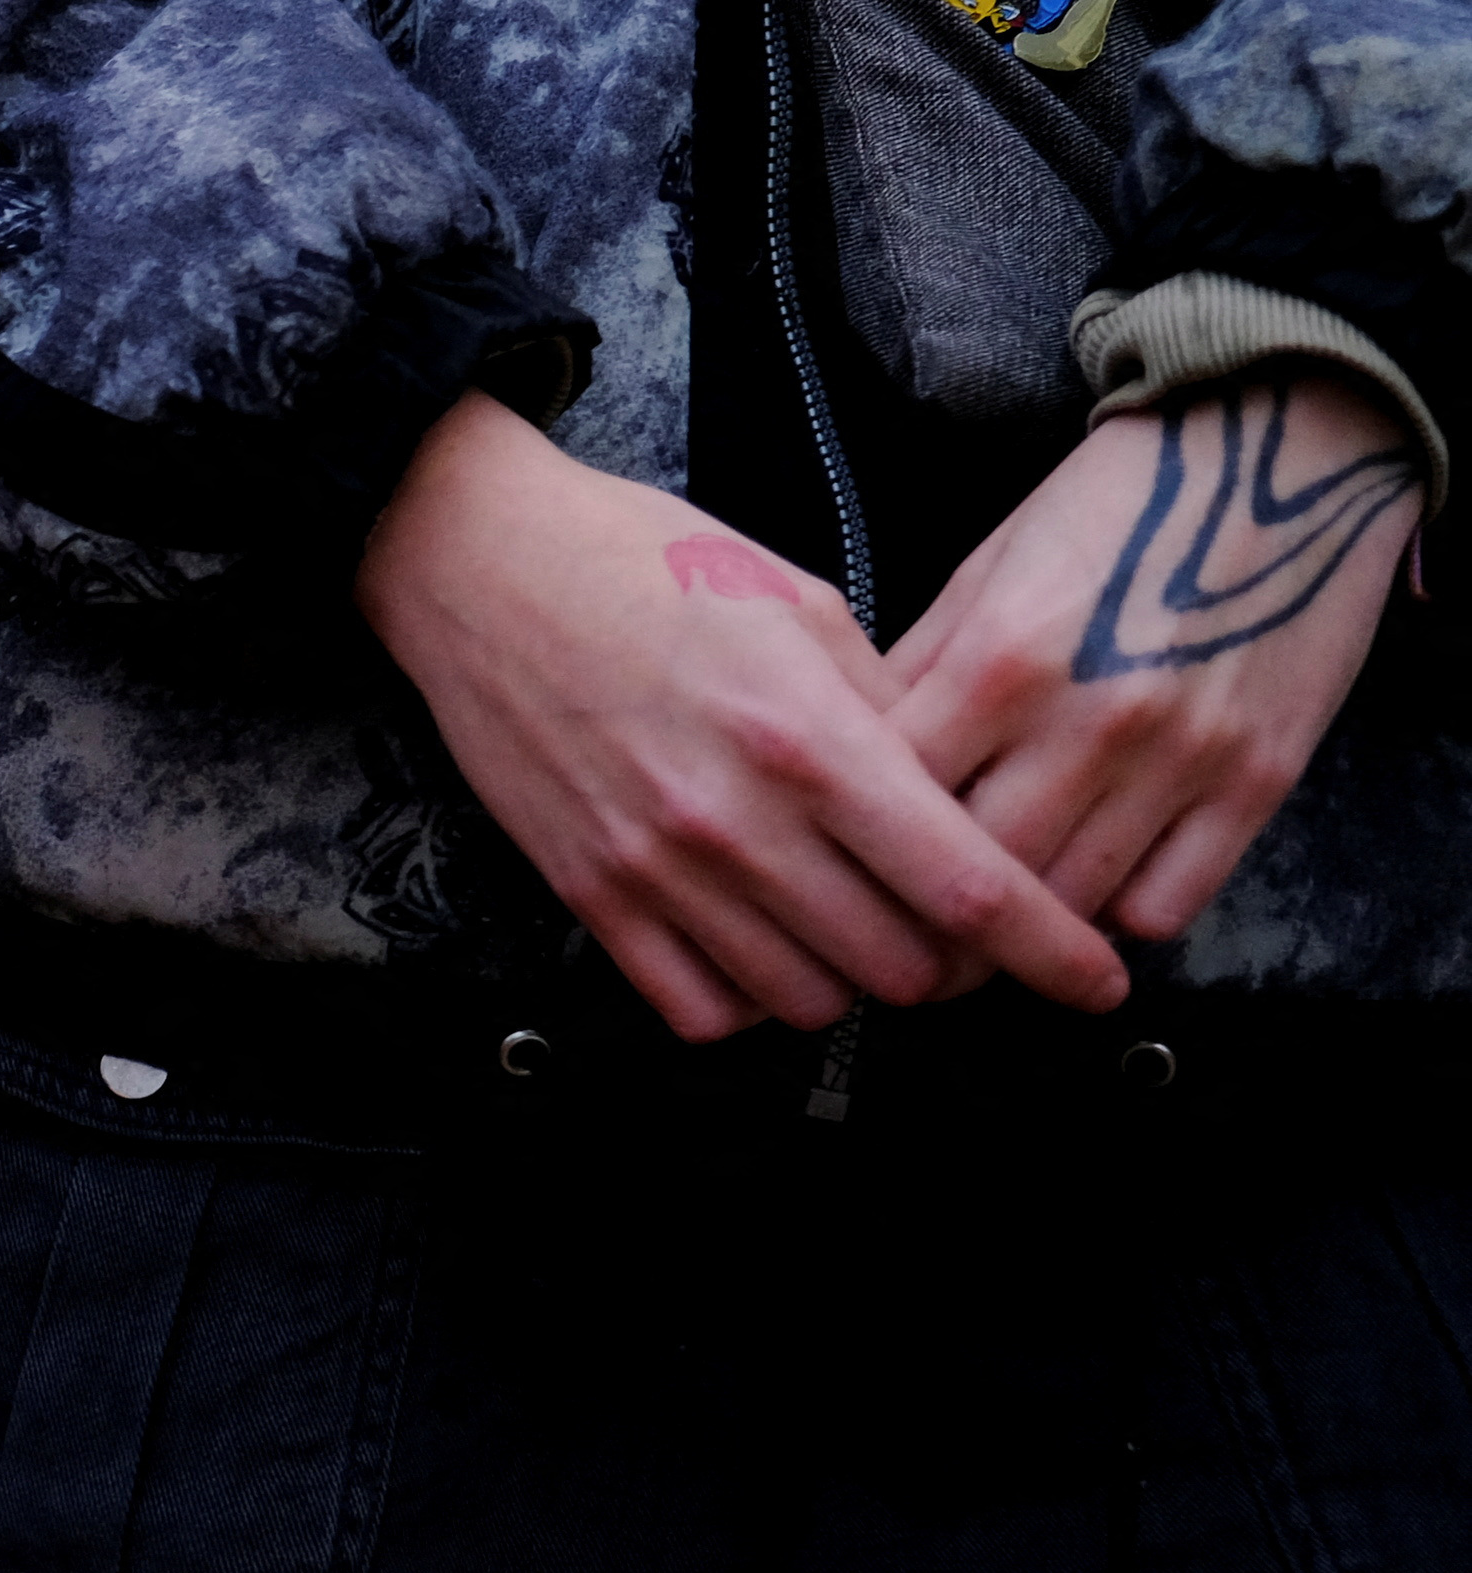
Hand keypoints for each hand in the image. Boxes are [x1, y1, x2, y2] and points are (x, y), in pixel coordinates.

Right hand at [354, 391, 1129, 1039]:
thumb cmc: (641, 562)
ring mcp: (655, 868)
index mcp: (810, 737)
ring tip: (854, 929)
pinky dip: (749, 999)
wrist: (476, 563)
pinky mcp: (589, 892)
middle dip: (954, 963)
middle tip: (956, 930)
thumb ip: (887, 711)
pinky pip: (698, 1009)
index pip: (966, 886)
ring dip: (853, 982)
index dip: (1051, 950)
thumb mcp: (798, 602)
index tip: (1095, 980)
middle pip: (899, 965)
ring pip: (806, 1002)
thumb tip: (953, 800)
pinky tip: (761, 946)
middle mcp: (736, 820)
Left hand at [882, 370, 1422, 946]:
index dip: (857, 846)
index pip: (895, 800)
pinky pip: (1170, 901)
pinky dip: (1120, 911)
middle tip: (904, 934)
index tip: (844, 869)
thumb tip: (851, 763)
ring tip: (986, 929)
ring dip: (1021, 928)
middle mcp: (1090, 720)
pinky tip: (1093, 887)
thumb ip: (920, 670)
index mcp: (1000, 661)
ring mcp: (1183, 757)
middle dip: (929, 918)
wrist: (1281, 452)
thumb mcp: (987, 570)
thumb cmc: (1112, 508)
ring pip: (1070, 905)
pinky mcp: (1258, 780)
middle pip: (980, 875)